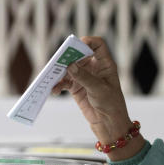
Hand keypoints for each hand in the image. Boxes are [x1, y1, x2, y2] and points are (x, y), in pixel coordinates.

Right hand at [52, 36, 138, 152]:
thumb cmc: (111, 104)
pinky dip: (58, 85)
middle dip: (68, 57)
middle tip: (58, 60)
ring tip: (52, 77)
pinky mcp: (76, 86)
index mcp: (105, 64)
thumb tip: (69, 65)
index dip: (88, 41)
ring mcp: (84, 76)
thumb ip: (84, 77)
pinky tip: (54, 90)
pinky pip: (64, 81)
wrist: (109, 123)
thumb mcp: (98, 89)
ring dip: (60, 71)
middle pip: (78, 54)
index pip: (98, 45)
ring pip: (69, 67)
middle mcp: (94, 68)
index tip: (77, 44)